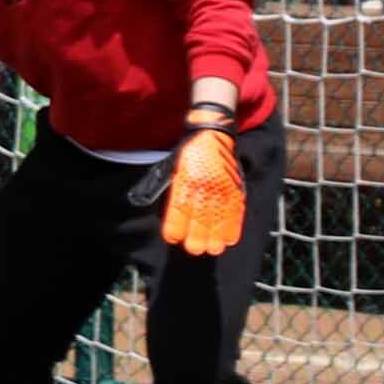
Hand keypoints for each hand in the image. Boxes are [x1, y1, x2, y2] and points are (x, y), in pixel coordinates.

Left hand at [161, 124, 243, 255]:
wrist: (210, 135)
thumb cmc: (188, 154)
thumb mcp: (171, 167)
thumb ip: (166, 187)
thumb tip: (148, 200)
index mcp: (185, 181)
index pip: (178, 211)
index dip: (175, 228)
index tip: (173, 238)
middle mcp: (202, 187)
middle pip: (199, 220)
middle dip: (196, 238)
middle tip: (194, 249)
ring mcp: (220, 188)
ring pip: (218, 219)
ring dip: (215, 237)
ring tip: (212, 248)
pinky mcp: (233, 188)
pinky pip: (234, 211)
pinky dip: (233, 227)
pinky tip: (229, 239)